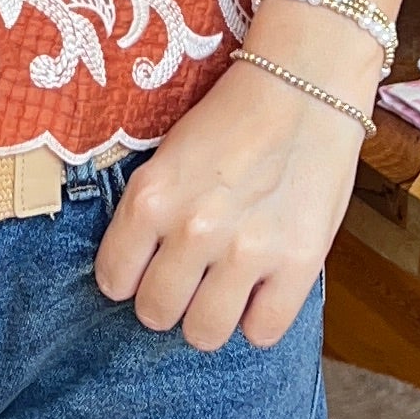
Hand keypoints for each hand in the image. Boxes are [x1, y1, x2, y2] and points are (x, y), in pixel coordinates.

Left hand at [95, 57, 362, 352]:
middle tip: (190, 281)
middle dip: (169, 301)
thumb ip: (152, 213)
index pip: (114, 280)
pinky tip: (263, 289)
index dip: (131, 279)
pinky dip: (260, 318)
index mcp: (151, 198)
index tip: (148, 271)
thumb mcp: (169, 157)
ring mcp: (247, 249)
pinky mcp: (298, 262)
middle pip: (156, 313)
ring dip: (211, 318)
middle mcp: (192, 229)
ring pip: (205, 333)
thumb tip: (139, 272)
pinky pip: (262, 332)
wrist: (304, 85)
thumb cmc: (235, 117)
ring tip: (225, 291)